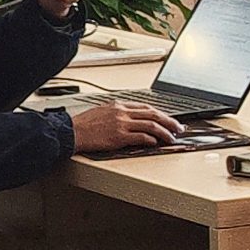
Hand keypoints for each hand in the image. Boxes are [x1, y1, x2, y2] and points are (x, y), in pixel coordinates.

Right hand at [69, 99, 183, 154]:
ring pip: (151, 125)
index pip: (146, 107)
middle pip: (153, 114)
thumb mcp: (102, 111)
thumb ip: (118, 113)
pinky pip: (141, 137)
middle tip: (179, 128)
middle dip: (169, 121)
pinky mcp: (119, 136)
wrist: (71, 132)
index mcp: (119, 105)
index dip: (160, 113)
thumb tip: (133, 119)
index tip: (168, 119)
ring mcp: (121, 124)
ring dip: (165, 132)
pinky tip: (156, 143)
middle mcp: (122, 112)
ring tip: (171, 138)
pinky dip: (151, 140)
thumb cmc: (83, 125)